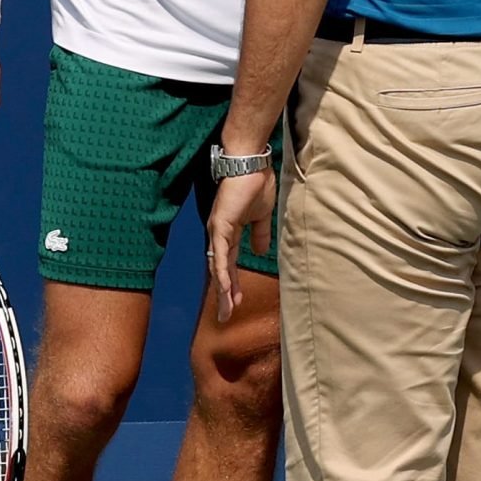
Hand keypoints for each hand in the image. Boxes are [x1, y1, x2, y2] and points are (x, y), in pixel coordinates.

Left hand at [207, 168, 276, 322]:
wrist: (251, 164)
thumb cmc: (257, 184)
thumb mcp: (262, 216)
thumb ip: (260, 234)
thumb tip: (260, 252)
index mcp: (229, 233)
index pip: (228, 264)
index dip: (232, 283)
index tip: (237, 300)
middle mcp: (219, 235)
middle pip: (220, 270)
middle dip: (224, 294)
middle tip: (226, 316)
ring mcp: (217, 231)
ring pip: (217, 267)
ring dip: (222, 290)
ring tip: (226, 310)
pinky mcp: (220, 226)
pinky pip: (219, 254)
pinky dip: (221, 272)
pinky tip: (224, 289)